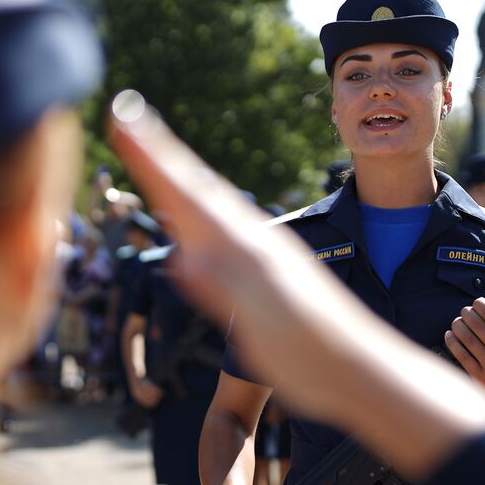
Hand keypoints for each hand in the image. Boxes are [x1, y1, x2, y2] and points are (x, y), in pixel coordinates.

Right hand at [108, 92, 376, 422]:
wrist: (362, 368)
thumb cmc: (313, 353)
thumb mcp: (265, 326)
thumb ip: (225, 290)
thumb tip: (182, 260)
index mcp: (245, 249)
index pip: (187, 192)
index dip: (151, 156)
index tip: (123, 116)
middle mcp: (251, 241)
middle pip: (195, 186)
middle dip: (158, 152)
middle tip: (127, 116)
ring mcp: (261, 254)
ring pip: (209, 202)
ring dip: (178, 174)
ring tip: (154, 150)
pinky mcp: (267, 271)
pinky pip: (221, 226)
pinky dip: (199, 208)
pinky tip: (199, 213)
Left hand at [443, 299, 484, 392]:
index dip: (481, 305)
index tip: (477, 302)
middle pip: (477, 325)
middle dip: (468, 313)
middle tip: (464, 311)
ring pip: (467, 338)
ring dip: (458, 326)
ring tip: (457, 322)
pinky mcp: (480, 376)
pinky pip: (462, 355)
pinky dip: (453, 342)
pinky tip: (450, 335)